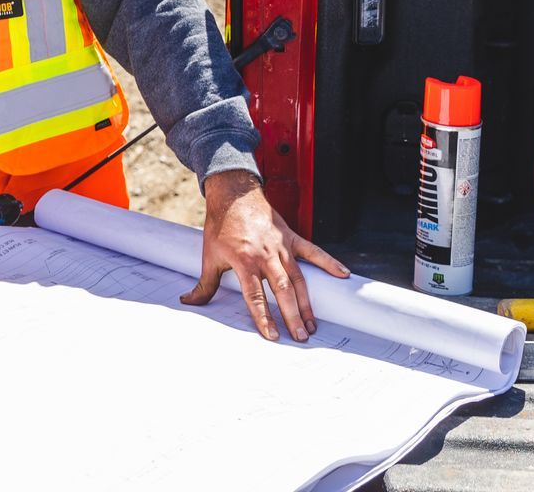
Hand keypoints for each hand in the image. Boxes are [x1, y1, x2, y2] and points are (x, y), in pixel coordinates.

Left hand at [181, 168, 351, 341]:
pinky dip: (329, 263)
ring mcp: (281, 246)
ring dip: (306, 303)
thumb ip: (204, 284)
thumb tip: (189, 302)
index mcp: (244, 261)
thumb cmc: (221, 226)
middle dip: (292, 315)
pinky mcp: (291, 237)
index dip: (264, 317)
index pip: (255, 295)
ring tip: (312, 325)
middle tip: (300, 337)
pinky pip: (313, 252)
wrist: (234, 195)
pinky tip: (343, 275)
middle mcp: (265, 255)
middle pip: (282, 290)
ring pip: (298, 278)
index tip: (272, 336)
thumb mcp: (209, 256)